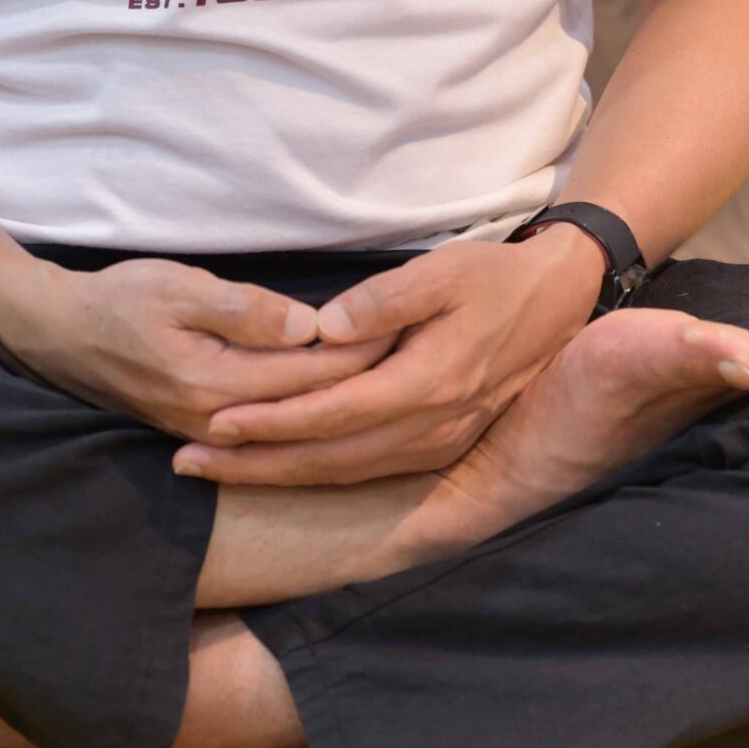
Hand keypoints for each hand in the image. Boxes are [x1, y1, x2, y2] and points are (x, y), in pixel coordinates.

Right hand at [0, 253, 401, 444]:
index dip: (369, 351)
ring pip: (300, 424)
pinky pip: (276, 431)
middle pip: (317, 405)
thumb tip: (313, 326)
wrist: (58, 336)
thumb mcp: (179, 288)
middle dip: (373, 379)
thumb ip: (246, 310)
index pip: (315, 373)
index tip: (420, 329)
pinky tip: (349, 400)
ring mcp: (213, 435)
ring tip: (406, 377)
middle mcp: (220, 421)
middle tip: (432, 353)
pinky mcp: (206, 433)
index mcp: (218, 382)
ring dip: (350, 402)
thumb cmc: (118, 300)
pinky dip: (315, 415)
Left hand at [171, 231, 606, 486]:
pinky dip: (319, 475)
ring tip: (219, 472)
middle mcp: (431, 426)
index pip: (332, 414)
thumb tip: (324, 329)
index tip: (214, 423)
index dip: (271, 423)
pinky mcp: (440, 446)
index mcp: (428, 383)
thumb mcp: (442, 271)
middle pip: (328, 459)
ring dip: (279, 476)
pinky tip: (282, 469)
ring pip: (345, 474)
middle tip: (190, 464)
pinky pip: (368, 472)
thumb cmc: (492, 277)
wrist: (557, 302)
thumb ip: (385, 299)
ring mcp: (438, 443)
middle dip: (255, 465)